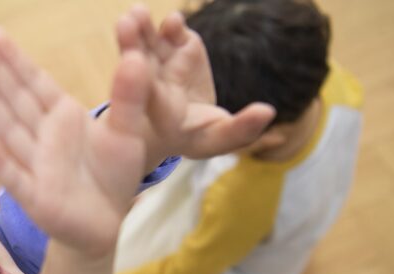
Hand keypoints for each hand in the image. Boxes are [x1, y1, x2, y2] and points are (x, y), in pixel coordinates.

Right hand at [0, 28, 148, 256]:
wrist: (105, 223)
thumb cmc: (112, 174)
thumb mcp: (128, 131)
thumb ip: (129, 96)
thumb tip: (136, 55)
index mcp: (62, 117)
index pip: (33, 83)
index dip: (13, 59)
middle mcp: (42, 137)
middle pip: (14, 100)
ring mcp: (34, 166)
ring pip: (9, 131)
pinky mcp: (37, 199)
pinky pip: (17, 178)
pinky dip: (2, 163)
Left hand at [116, 6, 274, 167]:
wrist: (187, 118)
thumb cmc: (200, 135)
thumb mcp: (218, 139)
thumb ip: (241, 130)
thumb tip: (268, 112)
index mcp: (160, 114)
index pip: (150, 99)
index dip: (145, 84)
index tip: (141, 68)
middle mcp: (155, 85)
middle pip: (137, 64)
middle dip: (130, 46)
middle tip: (125, 28)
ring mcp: (165, 62)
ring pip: (147, 43)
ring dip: (141, 29)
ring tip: (137, 14)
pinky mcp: (179, 45)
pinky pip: (171, 32)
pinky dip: (172, 25)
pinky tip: (174, 21)